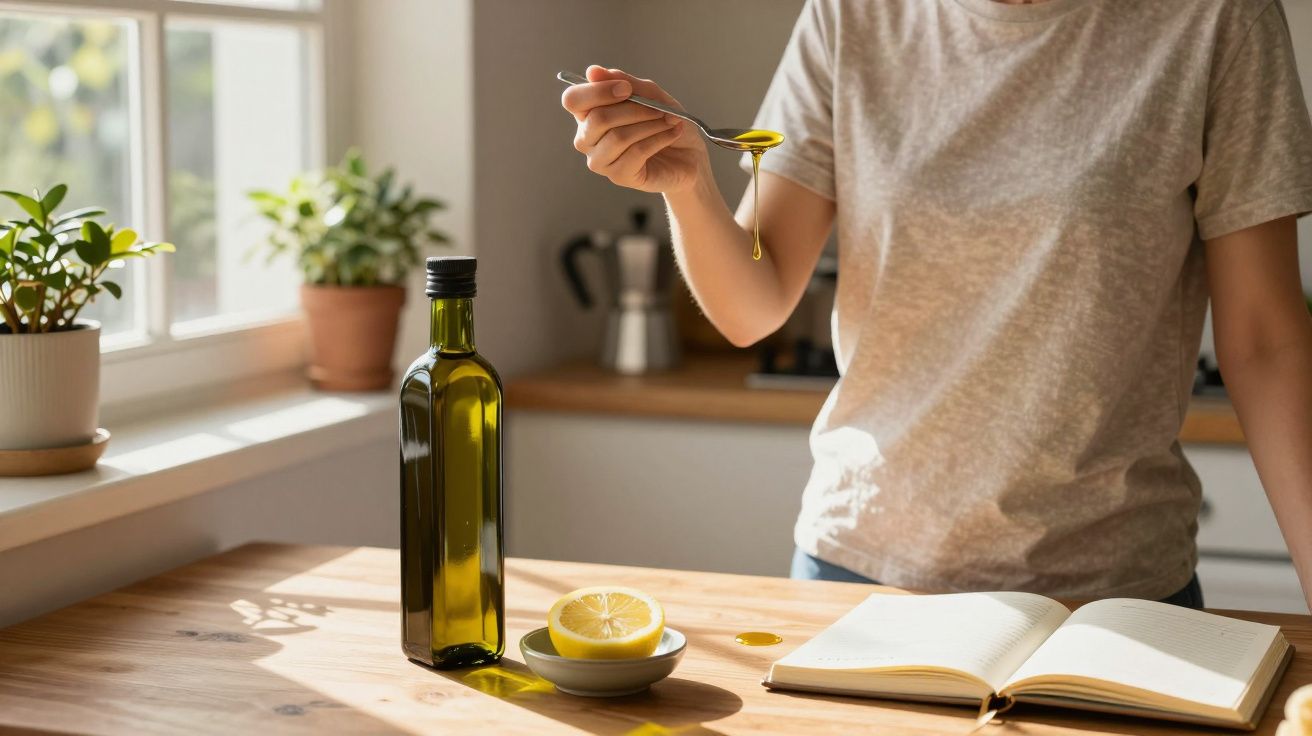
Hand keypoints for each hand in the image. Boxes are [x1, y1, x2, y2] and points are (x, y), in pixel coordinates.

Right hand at [561, 65, 708, 193]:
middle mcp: (587, 139)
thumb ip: (623, 82)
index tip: (627, 89)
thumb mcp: (649, 95)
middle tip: (659, 109)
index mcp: (588, 114)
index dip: (598, 91)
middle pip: (598, 118)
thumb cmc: (664, 122)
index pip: (573, 100)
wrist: (688, 154)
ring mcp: (601, 160)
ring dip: (650, 124)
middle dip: (635, 109)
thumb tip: (592, 71)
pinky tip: (672, 133)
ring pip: (618, 137)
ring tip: (670, 121)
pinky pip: (636, 152)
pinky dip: (659, 138)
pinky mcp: (619, 176)